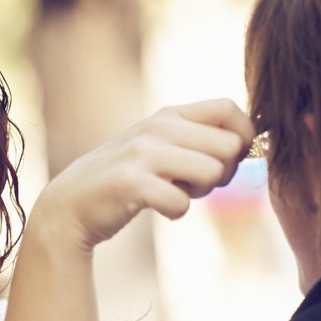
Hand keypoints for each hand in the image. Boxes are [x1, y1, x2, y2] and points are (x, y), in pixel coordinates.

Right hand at [28, 98, 254, 253]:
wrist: (70, 205)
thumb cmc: (126, 179)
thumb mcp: (159, 146)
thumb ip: (196, 139)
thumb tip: (250, 144)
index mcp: (168, 114)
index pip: (229, 108)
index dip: (242, 137)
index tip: (227, 161)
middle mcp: (157, 127)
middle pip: (229, 147)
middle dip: (222, 174)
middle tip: (193, 184)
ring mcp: (143, 154)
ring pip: (212, 173)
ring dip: (200, 193)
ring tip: (174, 193)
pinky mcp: (132, 184)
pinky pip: (182, 204)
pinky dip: (175, 212)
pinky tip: (157, 208)